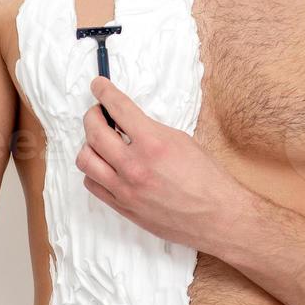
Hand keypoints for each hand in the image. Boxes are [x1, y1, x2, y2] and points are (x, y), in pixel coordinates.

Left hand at [76, 75, 247, 252]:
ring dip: (89, 144)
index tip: (98, 86)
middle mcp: (135, 166)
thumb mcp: (181, 141)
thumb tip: (125, 120)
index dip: (104, 92)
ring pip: (85, 159)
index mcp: (154, 143)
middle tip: (98, 113)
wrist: (219, 218)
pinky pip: (93, 184)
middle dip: (92, 115)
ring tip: (101, 141)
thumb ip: (149, 130)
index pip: (118, 108)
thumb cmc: (207, 180)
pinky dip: (94, 171)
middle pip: (94, 132)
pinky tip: (105, 166)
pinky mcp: (123, 207)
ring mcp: (126, 189)